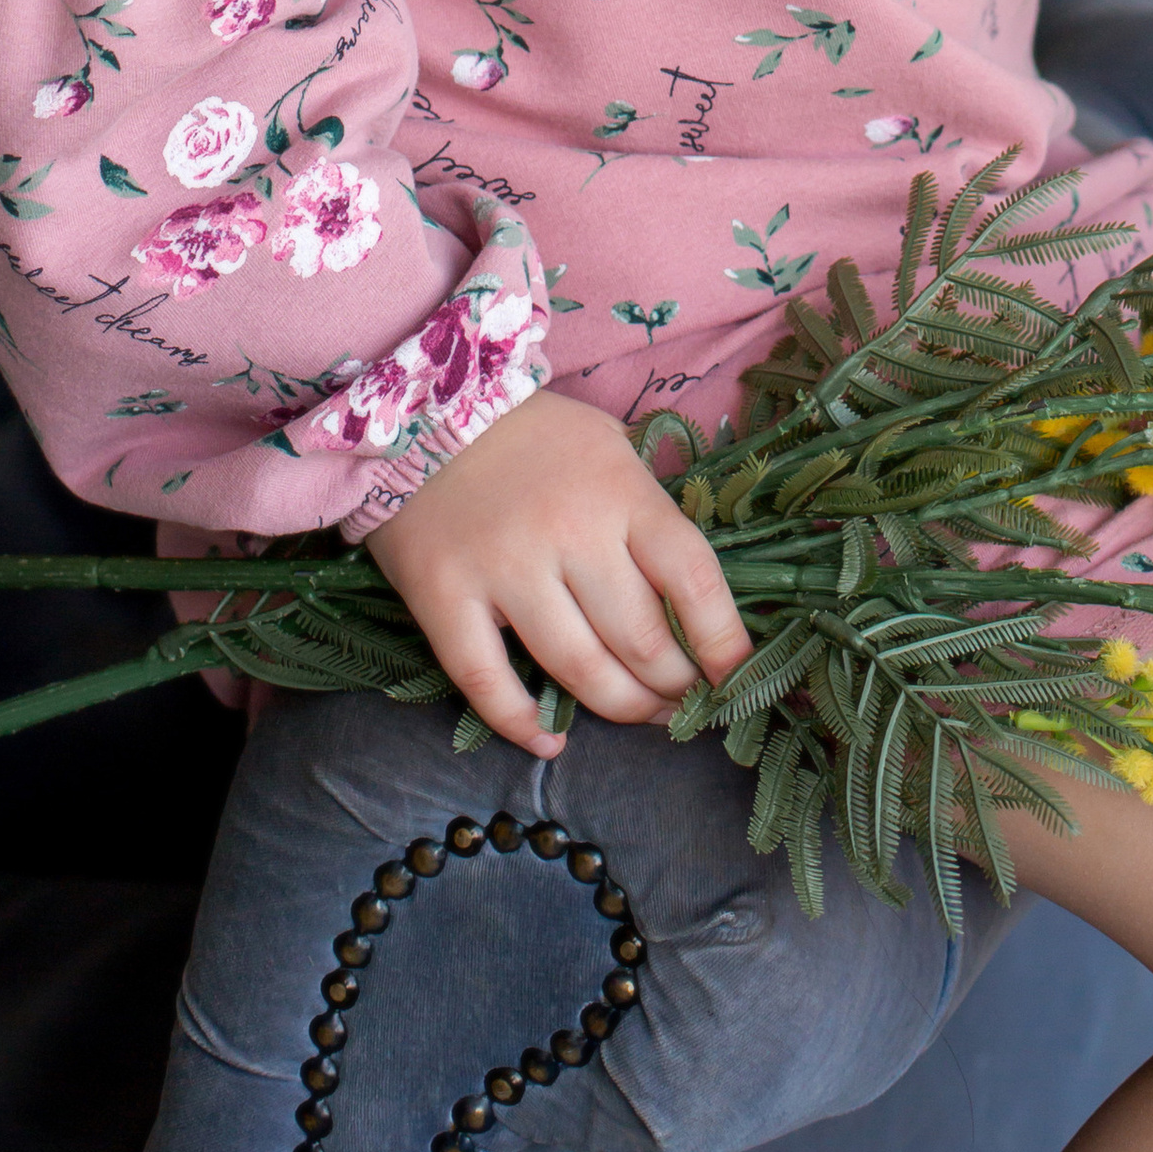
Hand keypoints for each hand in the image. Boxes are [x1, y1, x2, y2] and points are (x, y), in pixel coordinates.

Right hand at [366, 386, 748, 753]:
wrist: (418, 410)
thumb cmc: (531, 435)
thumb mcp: (607, 447)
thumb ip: (646, 510)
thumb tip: (692, 591)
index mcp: (620, 492)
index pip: (693, 577)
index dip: (723, 641)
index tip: (734, 677)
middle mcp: (569, 532)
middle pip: (641, 639)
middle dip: (674, 687)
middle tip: (684, 705)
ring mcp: (505, 568)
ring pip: (578, 669)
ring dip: (620, 709)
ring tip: (640, 717)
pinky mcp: (445, 597)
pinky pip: (487, 682)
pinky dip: (521, 724)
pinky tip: (549, 742)